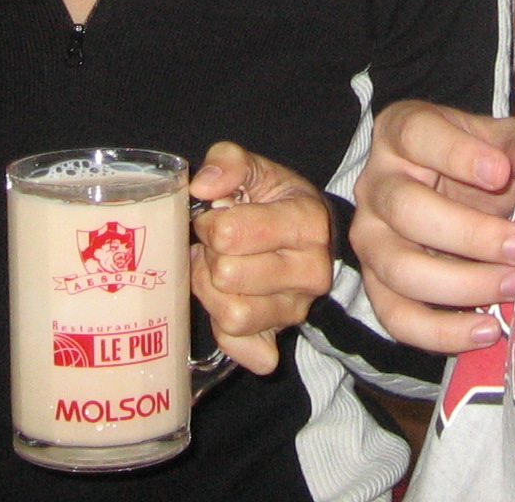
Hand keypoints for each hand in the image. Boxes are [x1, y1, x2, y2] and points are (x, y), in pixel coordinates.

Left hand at [189, 141, 334, 373]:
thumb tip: (203, 188)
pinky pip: (242, 351)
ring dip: (210, 291)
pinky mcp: (281, 339)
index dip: (211, 223)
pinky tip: (225, 304)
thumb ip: (228, 162)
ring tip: (217, 270)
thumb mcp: (257, 169)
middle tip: (216, 246)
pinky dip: (223, 334)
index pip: (230, 234)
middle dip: (210, 256)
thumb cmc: (275, 201)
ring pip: (231, 315)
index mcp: (307, 223)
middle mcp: (311, 271)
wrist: (306, 236)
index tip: (218, 216)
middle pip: (227, 275)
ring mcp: (297, 310)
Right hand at [349, 101, 514, 354]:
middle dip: (470, 234)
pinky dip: (441, 332)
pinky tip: (487, 329)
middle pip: (406, 209)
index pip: (416, 135)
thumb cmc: (478, 165)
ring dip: (461, 285)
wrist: (454, 196)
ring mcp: (370, 238)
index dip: (457, 155)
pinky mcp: (376, 285)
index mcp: (401, 133)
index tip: (501, 173)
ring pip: (399, 268)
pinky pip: (396, 317)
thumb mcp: (501, 147)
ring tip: (512, 286)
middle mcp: (375, 184)